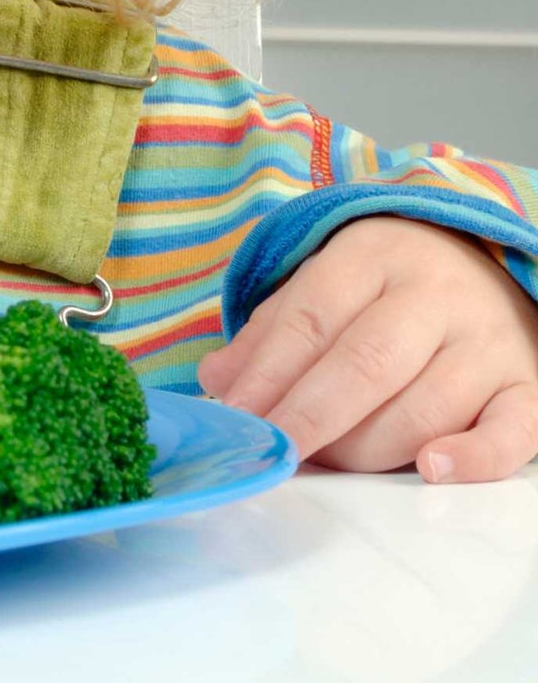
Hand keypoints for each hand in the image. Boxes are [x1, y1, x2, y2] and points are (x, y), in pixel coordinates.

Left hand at [197, 215, 537, 482]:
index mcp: (372, 256)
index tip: (235, 417)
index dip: (268, 373)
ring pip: (426, 406)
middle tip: (272, 451)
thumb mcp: (323, 284)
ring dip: (366, 447)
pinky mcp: (529, 386)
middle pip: (367, 362)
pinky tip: (429, 468)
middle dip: (311, 415)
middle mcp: (435, 294)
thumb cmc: (384, 286)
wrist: (486, 260)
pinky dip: (472, 457)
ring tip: (324, 462)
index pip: (313, 317)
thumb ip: (272, 333)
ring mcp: (487, 341)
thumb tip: (218, 383)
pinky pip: (511, 432)